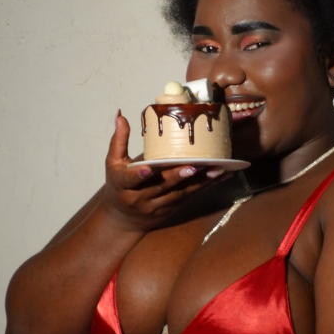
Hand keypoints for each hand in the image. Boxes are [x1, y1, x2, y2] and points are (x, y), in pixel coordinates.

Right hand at [101, 112, 226, 232]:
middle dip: (178, 176)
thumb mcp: (113, 164)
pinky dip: (206, 186)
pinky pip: (190, 196)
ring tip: (216, 170)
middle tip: (194, 165)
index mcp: (123, 184)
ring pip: (180, 193)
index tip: (149, 168)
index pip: (131, 179)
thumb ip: (118, 140)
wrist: (124, 219)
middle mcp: (140, 197)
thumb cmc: (119, 185)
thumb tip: (120, 114)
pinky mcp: (172, 209)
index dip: (140, 174)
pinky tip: (221, 176)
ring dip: (200, 181)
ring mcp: (157, 205)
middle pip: (161, 185)